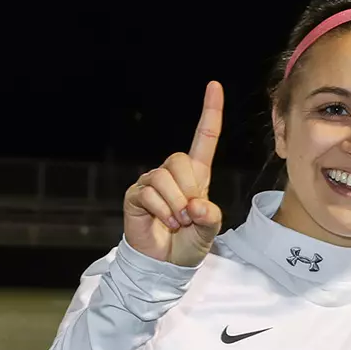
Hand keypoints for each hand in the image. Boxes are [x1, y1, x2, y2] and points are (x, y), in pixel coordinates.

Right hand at [123, 81, 225, 267]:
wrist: (165, 264)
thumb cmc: (189, 243)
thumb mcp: (210, 230)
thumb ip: (210, 216)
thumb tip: (196, 205)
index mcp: (197, 175)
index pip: (204, 138)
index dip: (210, 113)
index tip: (214, 85)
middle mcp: (172, 173)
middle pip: (180, 160)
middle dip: (190, 190)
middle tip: (190, 215)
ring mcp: (151, 182)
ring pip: (164, 179)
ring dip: (176, 205)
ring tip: (178, 222)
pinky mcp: (136, 195)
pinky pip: (149, 193)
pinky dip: (162, 212)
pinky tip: (165, 223)